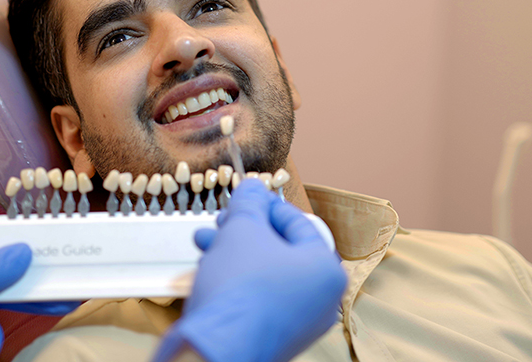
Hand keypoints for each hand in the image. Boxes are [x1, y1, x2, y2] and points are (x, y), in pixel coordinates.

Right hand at [154, 180, 346, 361]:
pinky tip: (208, 270)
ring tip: (205, 242)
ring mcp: (296, 324)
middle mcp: (319, 301)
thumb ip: (250, 203)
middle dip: (244, 230)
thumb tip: (253, 187)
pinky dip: (235, 282)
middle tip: (223, 220)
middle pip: (279, 250)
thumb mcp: (243, 228)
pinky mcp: (271, 339)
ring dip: (232, 253)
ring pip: (263, 274)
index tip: (245, 196)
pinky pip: (256, 300)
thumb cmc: (240, 286)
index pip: (298, 223)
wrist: (217, 350)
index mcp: (326, 271)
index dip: (266, 204)